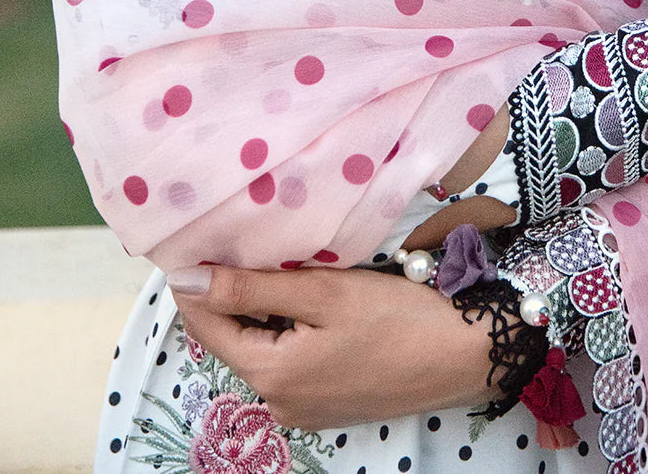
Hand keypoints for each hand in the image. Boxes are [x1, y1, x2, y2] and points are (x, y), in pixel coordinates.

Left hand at [169, 262, 497, 431]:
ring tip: (284, 264)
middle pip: (235, 338)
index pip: (206, 325)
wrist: (464, 353)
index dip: (196, 282)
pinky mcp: (329, 404)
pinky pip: (292, 361)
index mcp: (271, 375)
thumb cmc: (397, 317)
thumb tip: (183, 280)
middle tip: (246, 240)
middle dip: (234, 293)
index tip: (197, 240)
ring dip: (265, 309)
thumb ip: (249, 288)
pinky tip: (313, 299)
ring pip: (264, 347)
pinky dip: (291, 328)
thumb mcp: (322, 292)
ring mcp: (305, 408)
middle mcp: (279, 402)